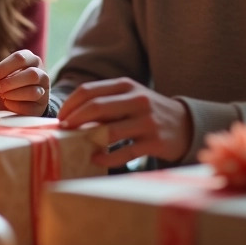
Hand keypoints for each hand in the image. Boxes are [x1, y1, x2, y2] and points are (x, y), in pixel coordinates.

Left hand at [0, 50, 49, 115]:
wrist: (22, 101)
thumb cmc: (9, 84)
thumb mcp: (4, 76)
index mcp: (30, 59)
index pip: (20, 58)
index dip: (4, 67)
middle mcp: (41, 72)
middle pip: (31, 74)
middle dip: (9, 82)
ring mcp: (44, 90)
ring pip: (33, 91)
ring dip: (13, 94)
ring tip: (1, 96)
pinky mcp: (42, 105)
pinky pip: (31, 106)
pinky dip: (16, 106)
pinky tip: (8, 104)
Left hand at [57, 78, 192, 165]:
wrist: (184, 124)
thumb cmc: (146, 110)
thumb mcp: (129, 97)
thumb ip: (104, 101)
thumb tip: (70, 116)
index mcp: (126, 85)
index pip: (89, 91)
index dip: (70, 104)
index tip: (61, 118)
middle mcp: (138, 100)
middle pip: (96, 107)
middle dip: (74, 119)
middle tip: (63, 130)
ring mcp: (147, 121)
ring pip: (109, 131)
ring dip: (88, 139)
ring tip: (77, 145)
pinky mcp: (154, 142)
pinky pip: (125, 153)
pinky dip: (107, 158)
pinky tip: (96, 159)